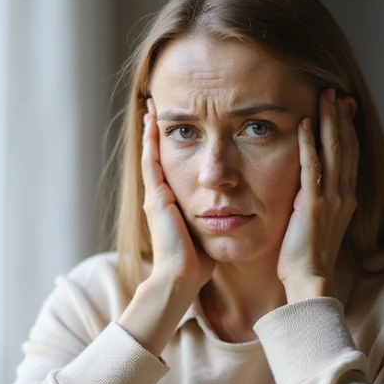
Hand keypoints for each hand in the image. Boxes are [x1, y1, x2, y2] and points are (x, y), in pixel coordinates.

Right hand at [140, 99, 214, 289]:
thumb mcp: (207, 232)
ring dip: (151, 130)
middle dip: (158, 132)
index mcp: (171, 204)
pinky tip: (152, 121)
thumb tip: (232, 211)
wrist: (181, 278)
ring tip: (152, 106)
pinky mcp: (156, 198)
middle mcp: (159, 197)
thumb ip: (214, 217)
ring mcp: (155, 197)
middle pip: (157, 156)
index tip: (177, 125)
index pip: (169, 168)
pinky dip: (150, 141)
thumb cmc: (197, 262)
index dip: (172, 147)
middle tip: (159, 106)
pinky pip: (151, 162)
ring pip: (151, 154)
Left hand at [277, 88, 358, 300]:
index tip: (343, 106)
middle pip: (347, 146)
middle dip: (340, 117)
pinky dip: (308, 144)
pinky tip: (304, 124)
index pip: (350, 154)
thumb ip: (317, 199)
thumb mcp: (318, 222)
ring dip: (329, 121)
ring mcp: (331, 199)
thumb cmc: (308, 256)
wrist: (310, 280)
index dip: (348, 128)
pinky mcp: (313, 205)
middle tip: (334, 93)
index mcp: (347, 198)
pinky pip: (312, 168)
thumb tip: (311, 185)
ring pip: (334, 151)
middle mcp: (344, 195)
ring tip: (324, 97)